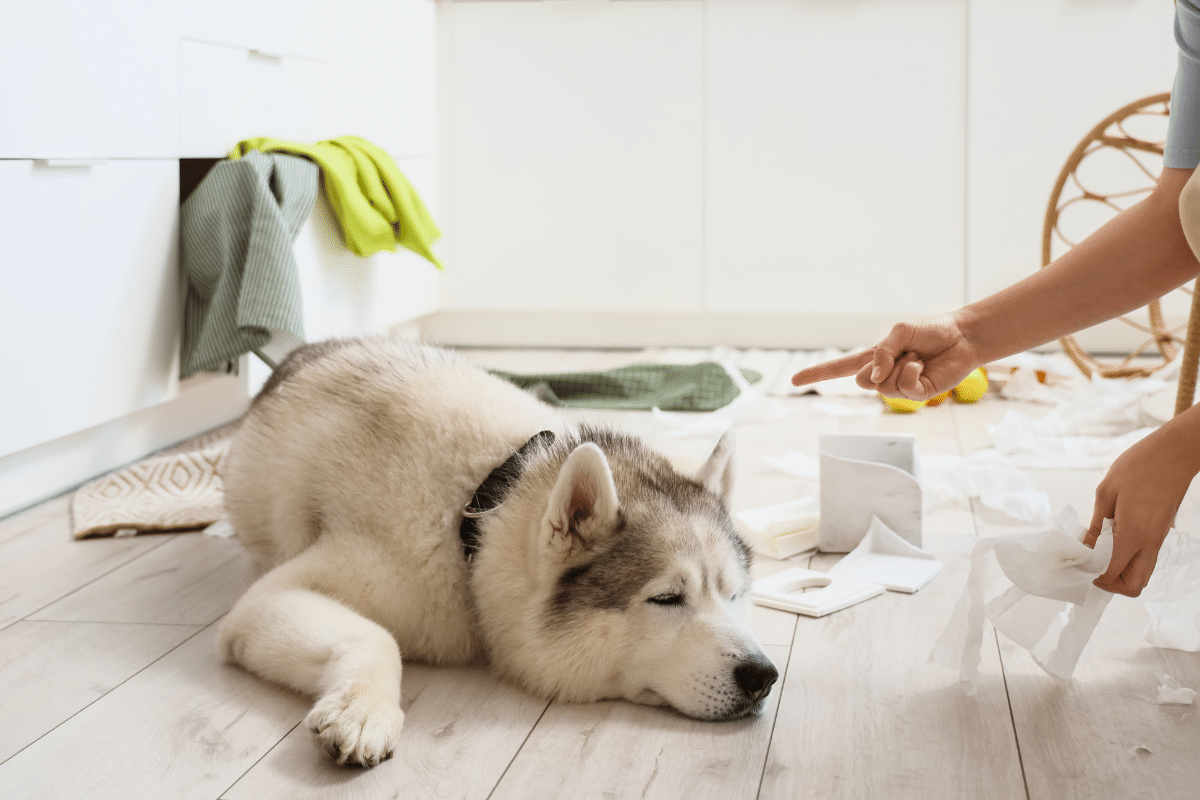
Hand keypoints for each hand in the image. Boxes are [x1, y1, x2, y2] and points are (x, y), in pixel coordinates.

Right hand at [789, 315, 982, 399]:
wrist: (962, 337)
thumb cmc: (932, 330)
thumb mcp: (899, 332)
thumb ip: (881, 353)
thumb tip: (874, 377)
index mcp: (875, 359)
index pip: (840, 368)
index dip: (817, 374)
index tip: (793, 381)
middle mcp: (884, 375)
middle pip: (862, 381)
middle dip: (881, 364)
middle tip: (905, 352)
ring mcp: (900, 387)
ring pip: (884, 386)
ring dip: (903, 365)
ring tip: (919, 356)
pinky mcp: (917, 395)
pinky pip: (904, 388)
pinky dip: (914, 372)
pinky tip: (924, 366)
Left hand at [1084, 423, 1199, 596]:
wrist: (1175, 453)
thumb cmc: (1138, 466)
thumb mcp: (1107, 492)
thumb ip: (1096, 524)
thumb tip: (1085, 547)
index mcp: (1133, 535)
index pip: (1111, 572)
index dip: (1090, 574)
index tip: (1075, 563)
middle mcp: (1149, 544)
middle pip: (1133, 585)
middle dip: (1109, 584)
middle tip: (1089, 567)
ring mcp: (1158, 541)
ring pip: (1142, 575)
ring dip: (1120, 574)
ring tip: (1098, 554)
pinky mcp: (1161, 534)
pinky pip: (1145, 560)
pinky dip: (1128, 561)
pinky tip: (1110, 542)